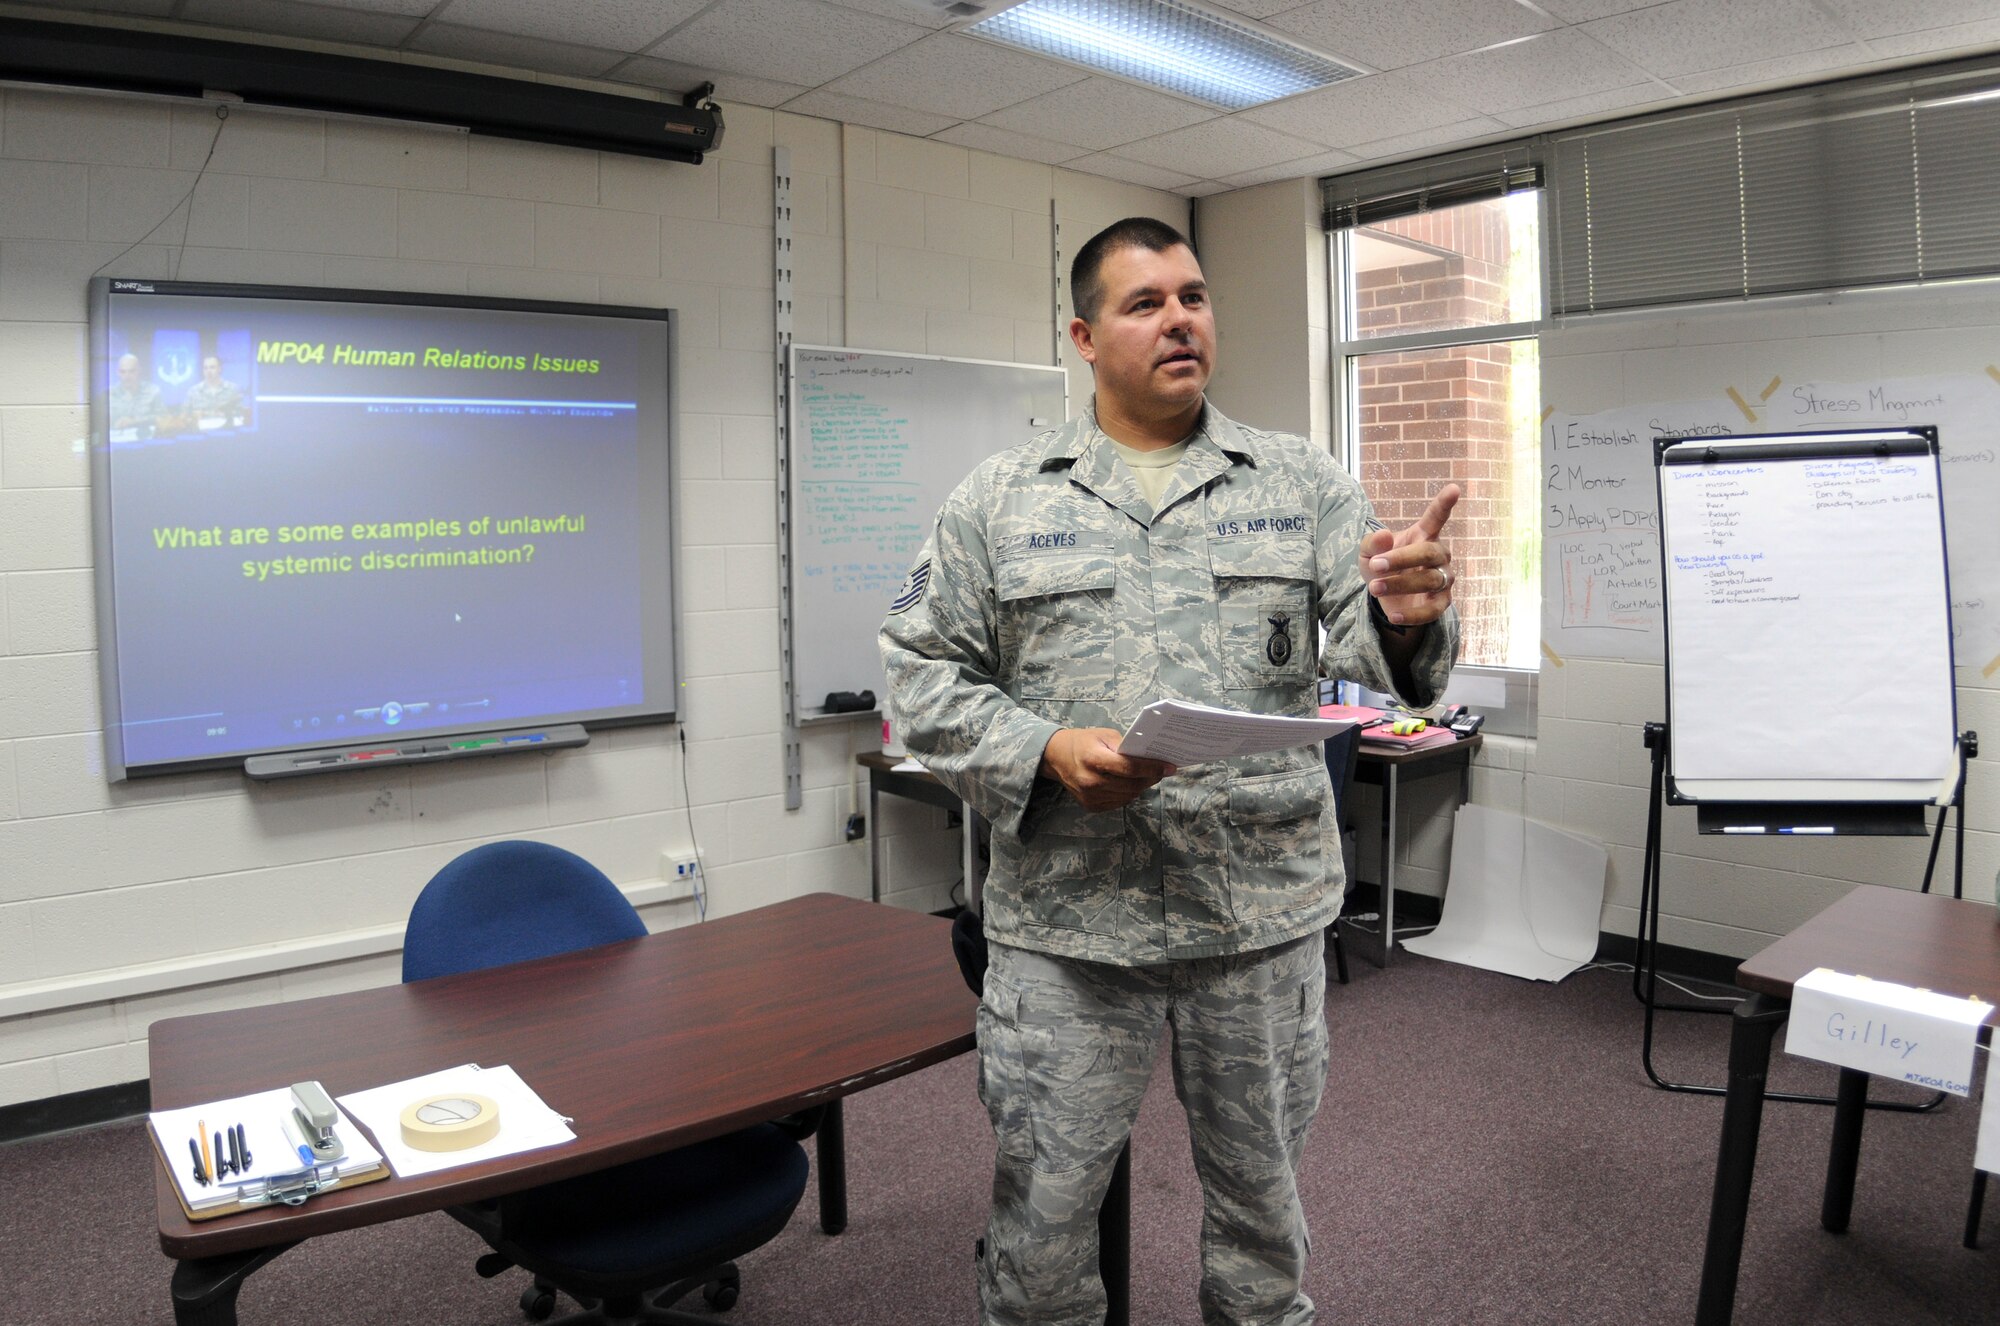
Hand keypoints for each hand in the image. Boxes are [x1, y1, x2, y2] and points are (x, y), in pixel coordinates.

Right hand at [1038, 728, 1174, 811]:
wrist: (1056, 757)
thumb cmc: (1083, 742)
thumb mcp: (1104, 735)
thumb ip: (1126, 747)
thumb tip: (1151, 758)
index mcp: (1093, 759)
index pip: (1130, 768)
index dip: (1152, 768)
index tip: (1170, 767)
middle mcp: (1090, 782)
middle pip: (1132, 785)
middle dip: (1150, 777)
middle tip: (1161, 770)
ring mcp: (1090, 797)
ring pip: (1128, 796)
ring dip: (1141, 786)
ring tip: (1146, 775)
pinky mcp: (1091, 806)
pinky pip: (1119, 802)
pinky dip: (1128, 794)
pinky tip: (1128, 783)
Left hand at [1360, 483, 1460, 628]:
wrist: (1385, 597)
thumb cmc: (1381, 566)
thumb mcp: (1367, 553)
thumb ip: (1372, 543)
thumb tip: (1385, 536)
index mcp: (1424, 535)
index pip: (1436, 517)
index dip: (1445, 504)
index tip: (1454, 489)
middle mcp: (1439, 554)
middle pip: (1429, 552)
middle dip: (1402, 559)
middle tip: (1376, 565)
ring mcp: (1443, 579)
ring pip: (1430, 580)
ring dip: (1400, 584)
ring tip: (1374, 588)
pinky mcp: (1441, 603)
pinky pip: (1432, 610)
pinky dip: (1413, 614)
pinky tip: (1393, 616)